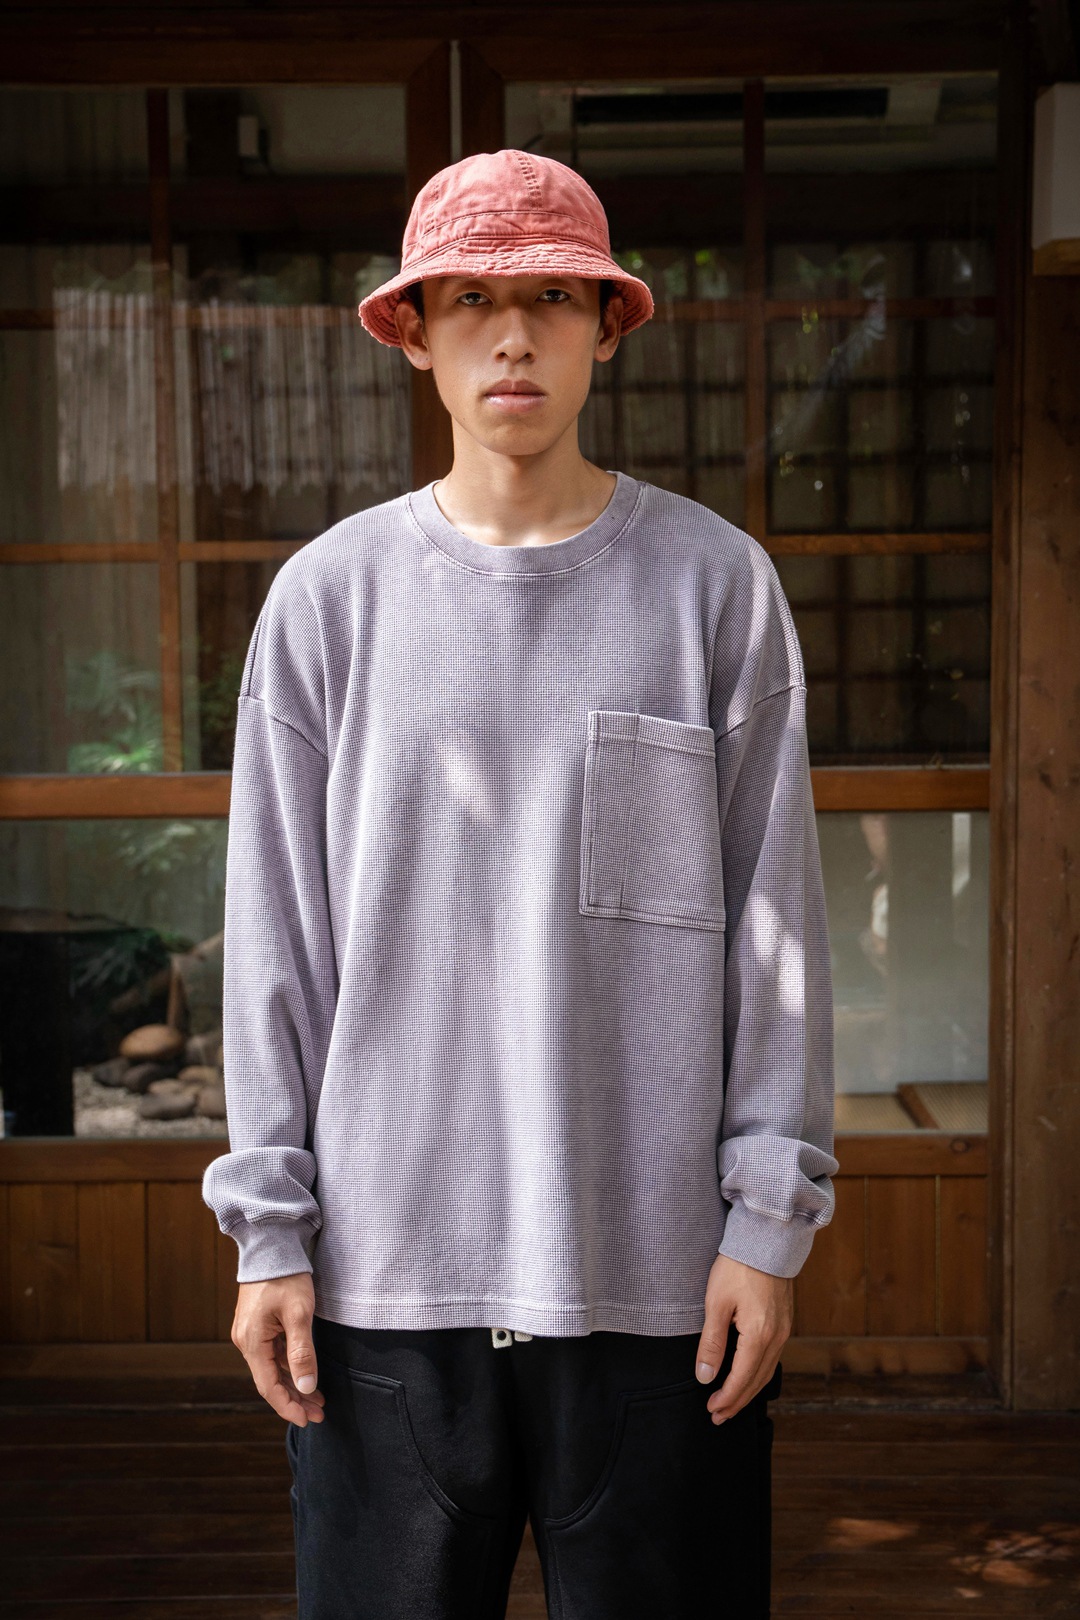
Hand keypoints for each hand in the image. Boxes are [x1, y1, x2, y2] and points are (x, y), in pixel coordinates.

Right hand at [231, 1273, 325, 1425]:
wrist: (271, 1245)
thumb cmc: (286, 1276)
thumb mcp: (299, 1313)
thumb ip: (302, 1352)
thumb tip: (307, 1386)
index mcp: (252, 1342)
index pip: (268, 1387)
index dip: (288, 1406)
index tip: (307, 1420)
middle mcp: (246, 1341)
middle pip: (270, 1380)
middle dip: (295, 1399)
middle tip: (319, 1414)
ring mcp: (250, 1333)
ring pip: (272, 1368)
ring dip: (293, 1384)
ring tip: (317, 1399)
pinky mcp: (257, 1325)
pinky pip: (272, 1354)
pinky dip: (288, 1367)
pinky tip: (304, 1374)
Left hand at [694, 1253, 791, 1423]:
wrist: (766, 1238)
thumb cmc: (738, 1266)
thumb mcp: (716, 1303)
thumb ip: (712, 1343)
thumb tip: (704, 1377)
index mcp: (759, 1335)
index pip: (742, 1378)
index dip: (727, 1398)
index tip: (712, 1410)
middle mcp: (777, 1337)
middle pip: (757, 1380)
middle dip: (738, 1401)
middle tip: (719, 1416)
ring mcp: (784, 1330)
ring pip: (767, 1371)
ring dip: (749, 1390)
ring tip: (731, 1403)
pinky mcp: (785, 1321)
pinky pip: (773, 1357)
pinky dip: (759, 1373)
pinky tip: (748, 1376)